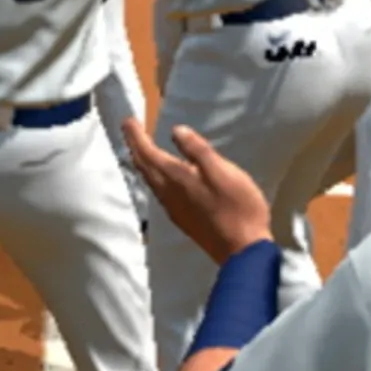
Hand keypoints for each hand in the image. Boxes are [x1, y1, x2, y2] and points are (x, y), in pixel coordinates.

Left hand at [126, 118, 274, 260]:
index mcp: (175, 178)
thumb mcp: (222, 172)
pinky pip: (158, 192)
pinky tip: (160, 178)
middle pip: (144, 167)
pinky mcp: (182, 219)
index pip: (147, 152)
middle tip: (130, 130)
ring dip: (142, 162)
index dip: (136, 135)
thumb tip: (176, 130)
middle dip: (135, 146)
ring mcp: (173, 208)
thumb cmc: (237, 206)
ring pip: (149, 181)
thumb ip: (198, 150)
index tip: (128, 120)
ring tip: (141, 149)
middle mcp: (167, 193)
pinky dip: (153, 177)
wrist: (242, 250)